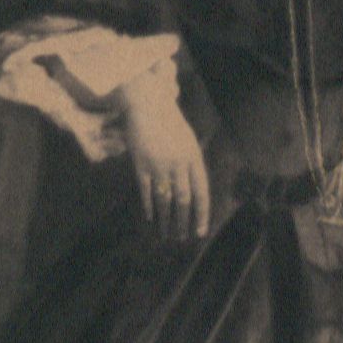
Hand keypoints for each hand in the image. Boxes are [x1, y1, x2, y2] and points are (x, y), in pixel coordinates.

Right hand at [116, 79, 210, 240]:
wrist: (147, 104)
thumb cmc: (169, 122)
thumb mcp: (188, 141)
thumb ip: (191, 164)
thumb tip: (193, 191)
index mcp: (193, 158)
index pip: (201, 192)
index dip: (201, 214)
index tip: (200, 232)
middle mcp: (178, 163)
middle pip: (183, 200)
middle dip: (183, 222)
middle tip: (181, 238)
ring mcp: (159, 165)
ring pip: (165, 200)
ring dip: (166, 220)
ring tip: (166, 235)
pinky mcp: (141, 164)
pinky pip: (146, 191)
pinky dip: (149, 207)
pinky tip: (151, 219)